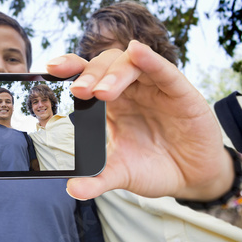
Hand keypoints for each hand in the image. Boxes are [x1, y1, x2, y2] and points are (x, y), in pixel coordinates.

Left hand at [47, 40, 233, 200]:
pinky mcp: (179, 92)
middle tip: (79, 92)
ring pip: (130, 64)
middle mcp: (130, 90)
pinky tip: (138, 52)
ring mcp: (154, 88)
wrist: (191, 178)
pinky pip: (164, 70)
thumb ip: (98, 180)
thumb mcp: (121, 174)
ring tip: (101, 92)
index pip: (88, 78)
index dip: (71, 69)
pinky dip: (150, 60)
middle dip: (89, 74)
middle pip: (105, 66)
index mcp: (111, 105)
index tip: (50, 69)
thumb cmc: (153, 168)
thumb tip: (72, 189)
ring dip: (113, 73)